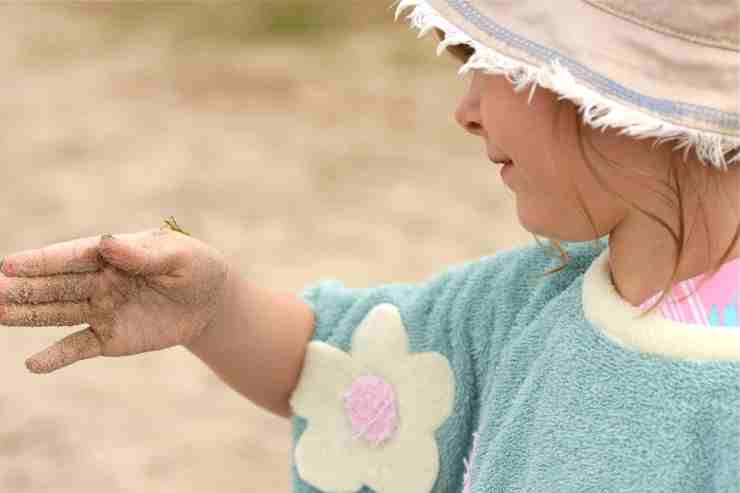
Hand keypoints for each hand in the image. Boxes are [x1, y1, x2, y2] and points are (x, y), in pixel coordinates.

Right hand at [0, 225, 229, 373]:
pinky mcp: (108, 337)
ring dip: (26, 315)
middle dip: (21, 288)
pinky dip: (57, 356)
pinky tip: (34, 364)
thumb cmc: (195, 267)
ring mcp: (100, 309)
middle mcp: (97, 280)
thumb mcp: (179, 257)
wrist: (210, 302)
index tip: (8, 265)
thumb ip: (144, 254)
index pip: (71, 257)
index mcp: (112, 254)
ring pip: (57, 313)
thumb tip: (107, 243)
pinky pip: (78, 347)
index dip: (41, 261)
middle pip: (54, 285)